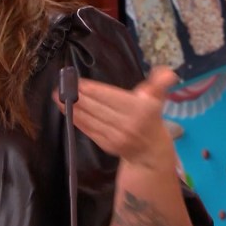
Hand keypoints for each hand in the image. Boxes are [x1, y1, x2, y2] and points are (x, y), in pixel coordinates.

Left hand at [57, 66, 178, 171]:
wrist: (150, 152)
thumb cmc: (151, 118)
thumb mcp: (157, 99)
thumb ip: (159, 84)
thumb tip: (168, 73)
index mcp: (139, 109)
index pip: (110, 96)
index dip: (92, 89)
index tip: (77, 81)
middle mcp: (127, 123)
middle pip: (97, 107)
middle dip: (77, 96)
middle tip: (61, 85)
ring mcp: (115, 136)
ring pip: (89, 118)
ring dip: (71, 107)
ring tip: (57, 96)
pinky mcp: (106, 144)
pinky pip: (88, 129)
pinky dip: (76, 119)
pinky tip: (66, 110)